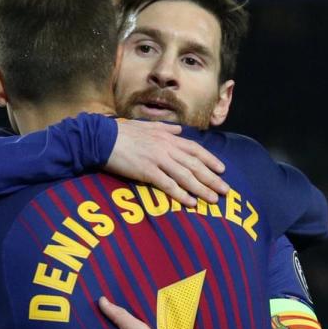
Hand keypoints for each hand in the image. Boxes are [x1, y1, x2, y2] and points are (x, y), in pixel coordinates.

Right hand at [107, 120, 227, 207]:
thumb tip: (178, 130)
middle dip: (212, 178)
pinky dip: (181, 194)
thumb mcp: (146, 126)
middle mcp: (166, 147)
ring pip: (185, 175)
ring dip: (201, 189)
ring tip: (213, 199)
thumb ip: (165, 128)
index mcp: (167, 136)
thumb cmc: (121, 132)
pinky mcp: (147, 171)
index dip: (210, 160)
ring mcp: (157, 159)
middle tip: (226, 190)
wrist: (101, 138)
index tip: (222, 169)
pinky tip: (191, 203)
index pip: (195, 149)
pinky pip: (168, 185)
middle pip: (195, 164)